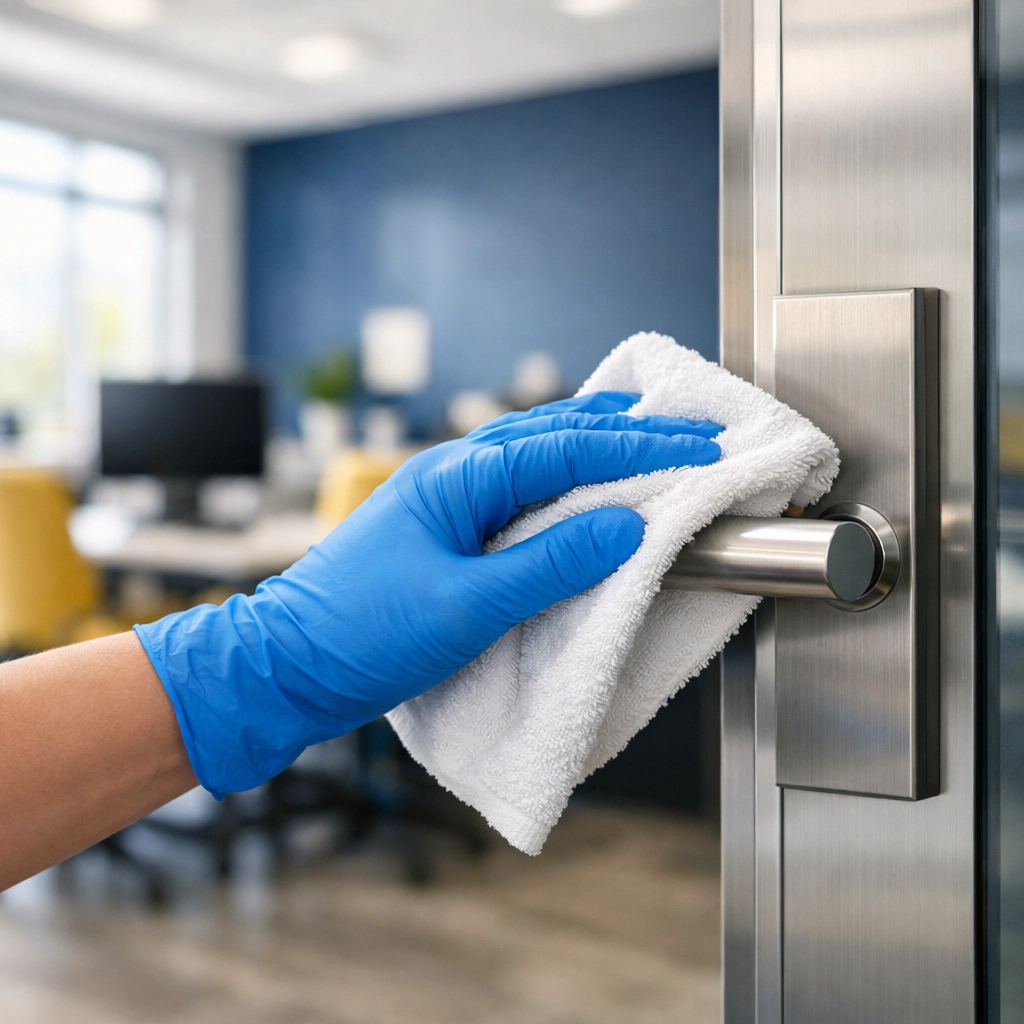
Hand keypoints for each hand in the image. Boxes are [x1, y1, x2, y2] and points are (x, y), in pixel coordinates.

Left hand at [136, 392, 721, 795]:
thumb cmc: (361, 634)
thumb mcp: (465, 606)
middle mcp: (454, 473)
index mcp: (458, 477)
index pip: (569, 447)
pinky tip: (581, 484)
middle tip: (695, 431)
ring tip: (648, 429)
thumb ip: (548, 565)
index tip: (703, 448)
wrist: (285, 664)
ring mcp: (448, 497)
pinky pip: (518, 486)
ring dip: (596, 440)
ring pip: (536, 451)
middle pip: (556, 433)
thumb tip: (625, 527)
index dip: (642, 446)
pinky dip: (563, 476)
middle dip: (630, 430)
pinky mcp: (447, 528)